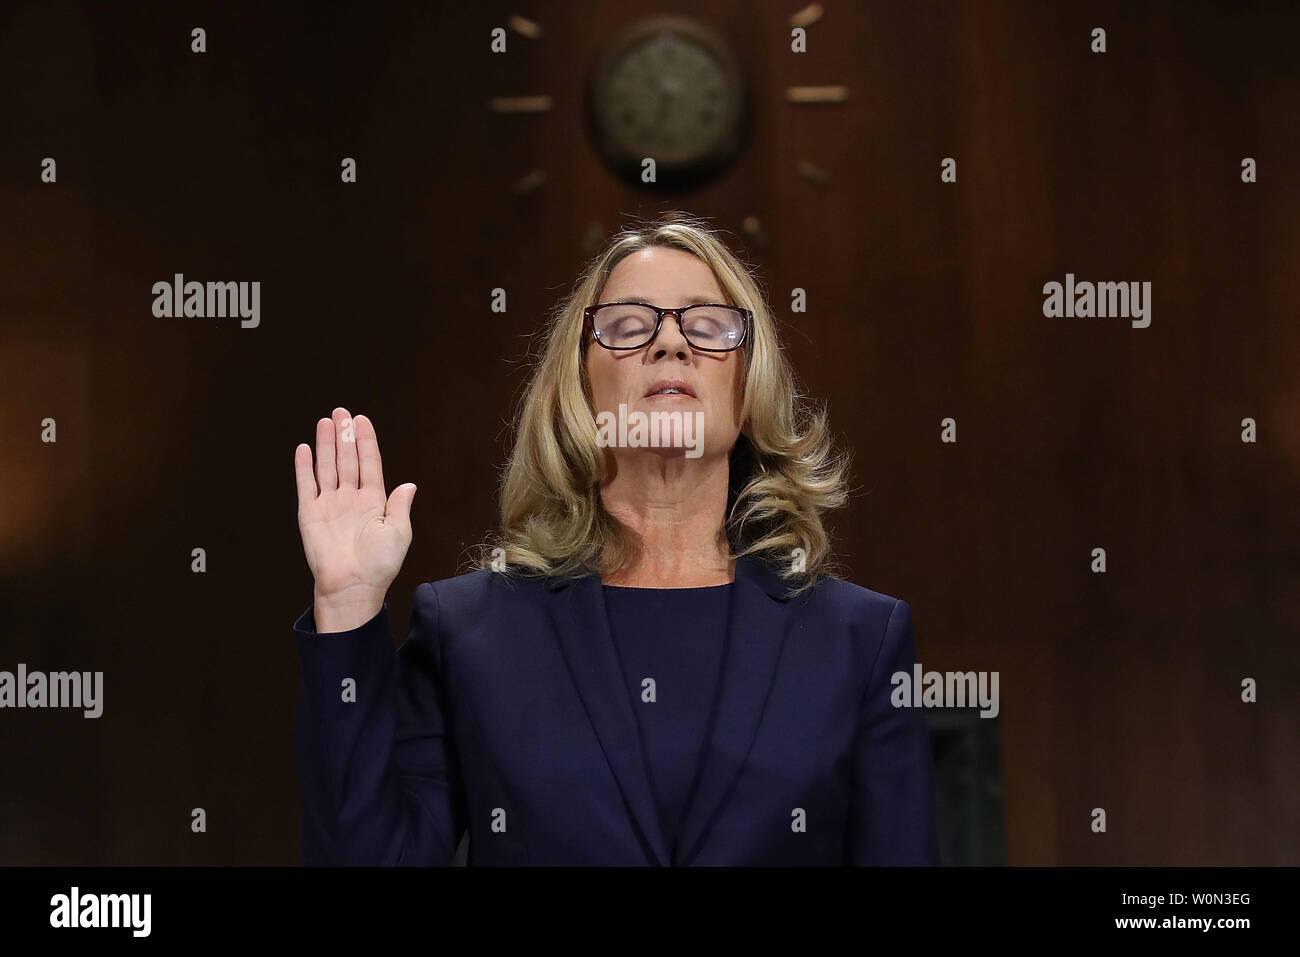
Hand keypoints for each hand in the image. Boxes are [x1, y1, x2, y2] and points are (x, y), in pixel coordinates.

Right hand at [294, 408, 415, 629]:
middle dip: (344, 435)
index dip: (366, 442)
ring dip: (326, 444)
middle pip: (347, 460)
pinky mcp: (309, 514)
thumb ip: (400, 505)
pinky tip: (304, 449)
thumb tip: (409, 484)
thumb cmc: (378, 565)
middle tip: (341, 412)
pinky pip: (306, 485)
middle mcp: (350, 499)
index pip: (370, 464)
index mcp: (374, 502)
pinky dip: (304, 467)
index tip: (362, 420)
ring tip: (326, 422)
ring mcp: (329, 505)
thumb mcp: (399, 532)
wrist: (352, 586)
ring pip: (327, 467)